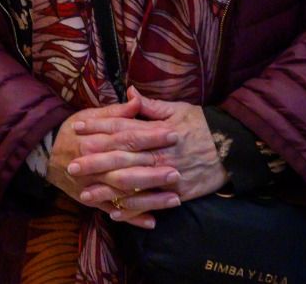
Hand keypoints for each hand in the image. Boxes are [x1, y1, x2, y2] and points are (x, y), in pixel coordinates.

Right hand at [48, 93, 179, 227]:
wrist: (45, 155)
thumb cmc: (73, 131)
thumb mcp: (91, 115)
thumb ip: (116, 111)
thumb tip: (137, 98)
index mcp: (97, 139)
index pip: (128, 137)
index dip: (151, 136)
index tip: (174, 135)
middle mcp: (95, 164)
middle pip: (128, 168)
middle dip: (154, 171)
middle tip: (178, 172)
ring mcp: (93, 186)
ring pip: (124, 193)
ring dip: (149, 198)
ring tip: (174, 199)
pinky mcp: (92, 201)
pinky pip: (114, 211)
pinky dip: (132, 218)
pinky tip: (152, 221)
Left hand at [70, 93, 228, 215]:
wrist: (233, 147)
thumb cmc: (203, 125)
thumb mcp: (178, 109)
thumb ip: (151, 105)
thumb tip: (129, 93)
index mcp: (157, 131)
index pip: (123, 128)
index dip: (99, 127)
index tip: (78, 128)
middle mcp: (160, 153)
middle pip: (122, 158)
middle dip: (95, 161)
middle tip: (72, 166)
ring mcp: (168, 174)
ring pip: (133, 184)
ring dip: (107, 190)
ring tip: (85, 194)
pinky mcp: (177, 192)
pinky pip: (151, 202)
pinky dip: (132, 209)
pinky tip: (114, 212)